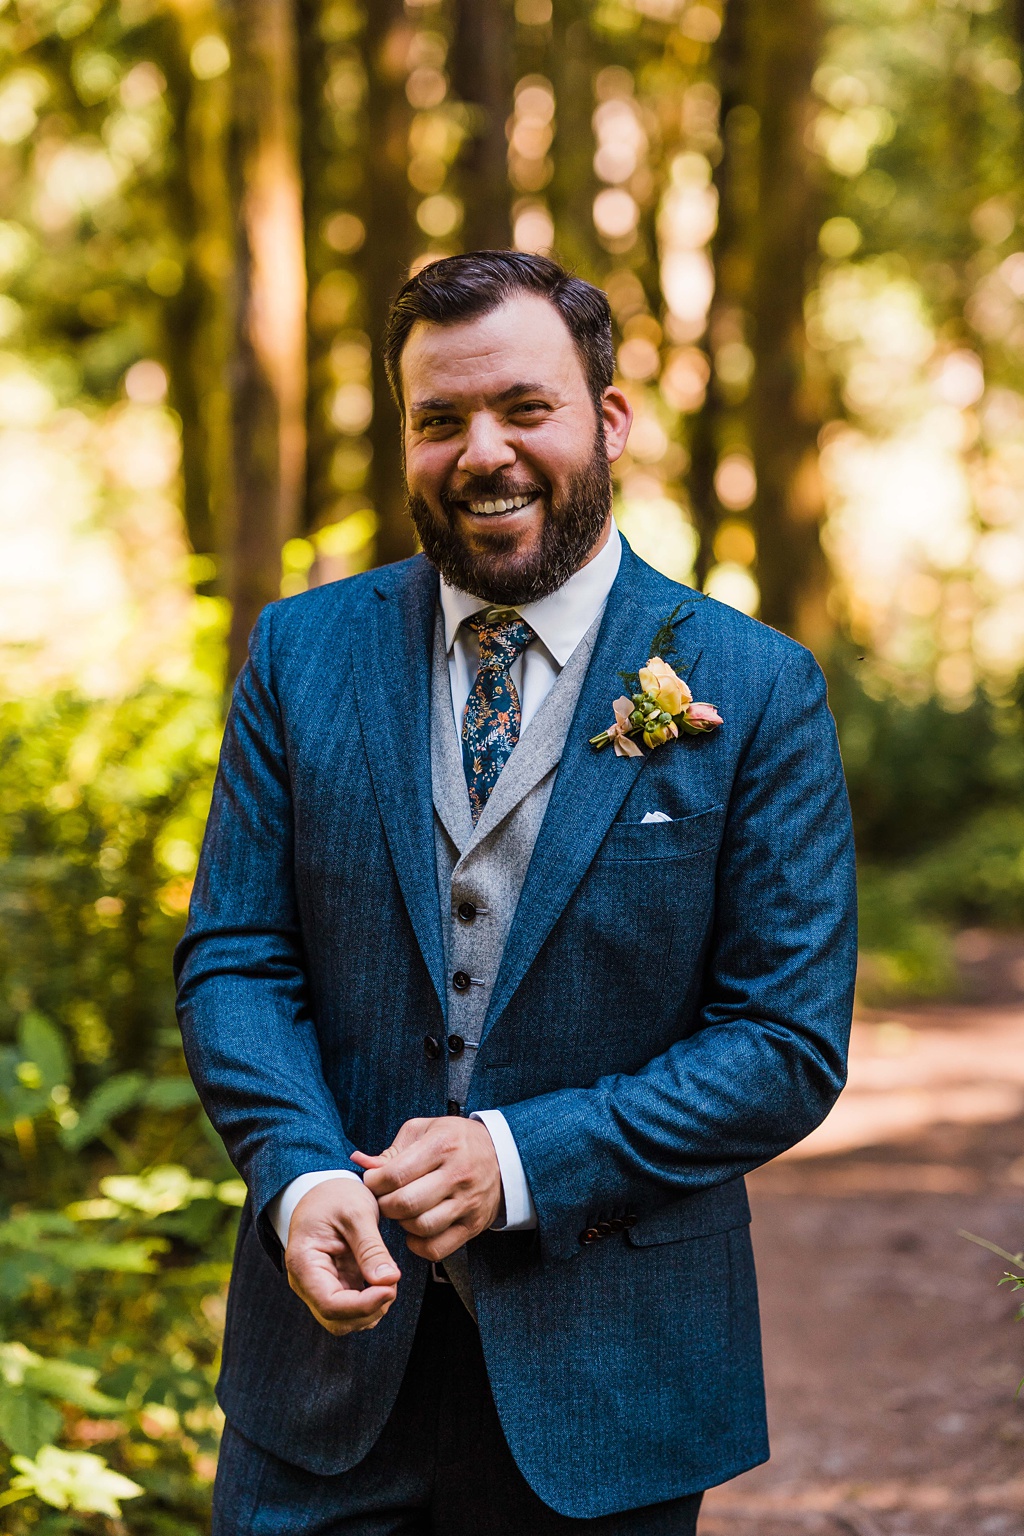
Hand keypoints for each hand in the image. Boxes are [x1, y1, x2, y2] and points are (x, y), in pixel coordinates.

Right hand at [284, 1178, 400, 1335]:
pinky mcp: (335, 1286)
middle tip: (392, 1282)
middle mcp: (307, 1282)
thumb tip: (388, 1281)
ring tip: (388, 1278)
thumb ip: (371, 1248)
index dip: (363, 1305)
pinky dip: (372, 1302)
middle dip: (369, 1310)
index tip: (390, 1287)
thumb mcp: (356, 1212)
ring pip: (346, 1320)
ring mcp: (320, 1286)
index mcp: (304, 1263)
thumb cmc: (335, 1195)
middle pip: (337, 1320)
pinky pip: (353, 1309)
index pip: (330, 1304)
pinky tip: (383, 1280)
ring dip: (372, 1309)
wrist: (324, 1189)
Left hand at [352, 1117, 501, 1261]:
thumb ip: (391, 1151)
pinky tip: (415, 1229)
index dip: (374, 1183)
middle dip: (384, 1205)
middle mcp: (458, 1174)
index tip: (372, 1182)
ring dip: (401, 1224)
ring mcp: (468, 1203)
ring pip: (421, 1227)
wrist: (502, 1156)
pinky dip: (418, 1245)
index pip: (396, 1174)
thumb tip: (360, 1163)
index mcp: (443, 1145)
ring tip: (402, 1212)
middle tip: (383, 1199)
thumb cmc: (455, 1140)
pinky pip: (437, 1248)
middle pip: (406, 1204)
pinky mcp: (473, 1226)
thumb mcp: (424, 1131)